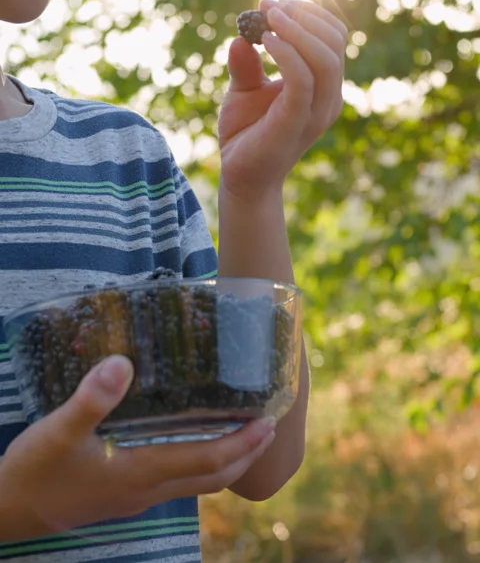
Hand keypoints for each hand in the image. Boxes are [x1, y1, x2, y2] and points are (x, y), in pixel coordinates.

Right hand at [0, 356, 275, 540]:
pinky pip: (178, 481)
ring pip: (198, 482)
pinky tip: (194, 441)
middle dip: (246, 453)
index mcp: (140, 472)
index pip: (208, 461)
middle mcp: (147, 489)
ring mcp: (137, 496)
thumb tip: (123, 363)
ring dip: (228, 460)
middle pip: (213, 477)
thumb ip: (91, 398)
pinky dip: (201, 463)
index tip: (268, 422)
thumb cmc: (35, 471)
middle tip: (270, 426)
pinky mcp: (125, 494)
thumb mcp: (58, 431)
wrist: (10, 511)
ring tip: (244, 432)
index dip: (243, 443)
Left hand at [218, 0, 346, 199]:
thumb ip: (247, 63)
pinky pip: (303, 79)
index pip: (334, 37)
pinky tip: (265, 41)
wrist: (241, 176)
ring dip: (297, 29)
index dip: (309, 13)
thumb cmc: (247, 133)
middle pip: (335, 41)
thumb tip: (240, 36)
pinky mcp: (297, 121)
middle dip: (304, 15)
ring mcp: (317, 111)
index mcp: (324, 85)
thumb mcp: (244, 89)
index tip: (275, 2)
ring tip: (267, 18)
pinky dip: (287, 53)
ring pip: (326, 58)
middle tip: (269, 5)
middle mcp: (329, 97)